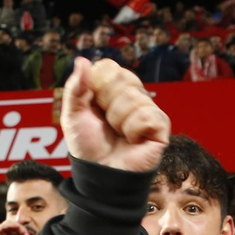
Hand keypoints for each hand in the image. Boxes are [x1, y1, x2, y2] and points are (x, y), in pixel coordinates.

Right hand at [0, 222, 28, 234]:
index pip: (18, 232)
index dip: (25, 234)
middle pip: (16, 228)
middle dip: (24, 230)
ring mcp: (0, 233)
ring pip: (10, 224)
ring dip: (19, 227)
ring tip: (23, 233)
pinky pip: (3, 225)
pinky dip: (11, 225)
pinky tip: (17, 228)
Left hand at [60, 58, 169, 172]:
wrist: (101, 174)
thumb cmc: (88, 147)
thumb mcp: (73, 115)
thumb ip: (75, 88)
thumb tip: (82, 60)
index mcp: (112, 90)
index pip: (109, 67)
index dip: (97, 85)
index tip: (92, 105)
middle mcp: (132, 96)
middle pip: (123, 77)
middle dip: (108, 102)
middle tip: (106, 122)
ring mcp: (147, 110)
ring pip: (135, 96)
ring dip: (119, 119)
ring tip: (119, 134)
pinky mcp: (160, 126)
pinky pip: (147, 114)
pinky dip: (134, 129)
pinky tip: (133, 140)